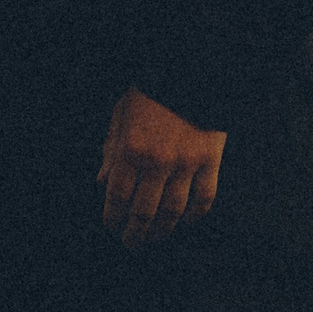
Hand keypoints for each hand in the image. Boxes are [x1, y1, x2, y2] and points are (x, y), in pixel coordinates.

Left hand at [98, 87, 224, 248]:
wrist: (191, 68)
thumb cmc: (151, 90)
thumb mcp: (121, 113)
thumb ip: (111, 149)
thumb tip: (102, 181)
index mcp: (131, 148)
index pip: (117, 197)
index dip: (112, 218)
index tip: (111, 227)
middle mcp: (158, 161)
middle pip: (143, 212)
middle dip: (135, 233)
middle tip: (131, 243)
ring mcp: (187, 164)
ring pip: (173, 212)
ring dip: (162, 231)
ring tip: (155, 238)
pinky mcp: (211, 161)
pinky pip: (204, 199)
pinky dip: (196, 215)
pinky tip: (186, 221)